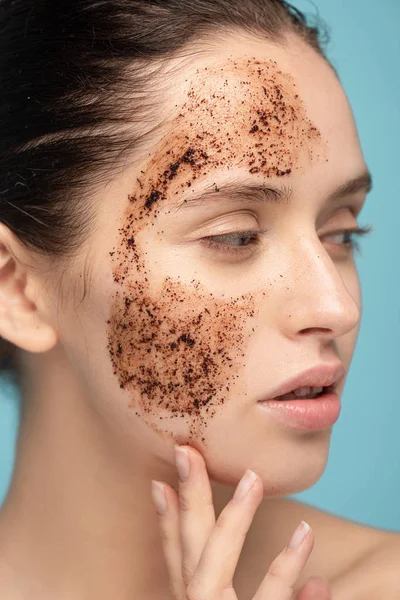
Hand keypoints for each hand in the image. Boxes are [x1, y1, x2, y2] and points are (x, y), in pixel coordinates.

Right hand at [151, 445, 331, 598]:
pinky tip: (304, 532)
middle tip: (185, 451)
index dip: (168, 523)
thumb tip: (319, 582)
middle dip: (189, 501)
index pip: (180, 562)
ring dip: (232, 520)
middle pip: (190, 555)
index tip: (158, 482)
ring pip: (212, 572)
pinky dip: (284, 569)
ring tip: (253, 478)